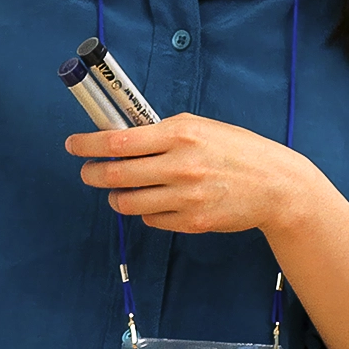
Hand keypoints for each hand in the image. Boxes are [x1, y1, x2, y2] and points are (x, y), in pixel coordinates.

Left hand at [66, 113, 312, 233]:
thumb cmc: (235, 149)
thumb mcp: (199, 126)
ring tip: (116, 189)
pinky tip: (152, 200)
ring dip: (114, 196)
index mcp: (180, 134)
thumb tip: (120, 137)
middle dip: (93, 174)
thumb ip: (161, 131)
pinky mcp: (192, 222)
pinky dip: (144, 210)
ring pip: (127, 202)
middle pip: (115, 175)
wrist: (275, 185)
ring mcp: (186, 197)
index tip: (73, 145)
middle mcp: (180, 166)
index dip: (88, 144)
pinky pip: (150, 218)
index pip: (119, 141)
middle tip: (88, 171)